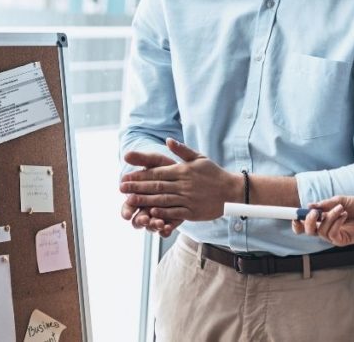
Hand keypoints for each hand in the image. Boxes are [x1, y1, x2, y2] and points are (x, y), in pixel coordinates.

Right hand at [118, 150, 181, 236]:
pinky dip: (165, 230)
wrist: (186, 174)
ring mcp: (158, 215)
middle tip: (143, 220)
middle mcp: (146, 208)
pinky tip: (167, 229)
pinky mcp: (170, 219)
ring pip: (152, 226)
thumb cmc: (165, 166)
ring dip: (153, 226)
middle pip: (139, 219)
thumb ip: (141, 159)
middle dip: (140, 221)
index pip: (129, 206)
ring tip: (158, 224)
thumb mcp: (154, 161)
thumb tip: (126, 155)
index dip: (127, 211)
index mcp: (138, 196)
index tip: (127, 214)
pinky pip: (166, 229)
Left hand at [120, 138, 240, 221]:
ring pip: (163, 199)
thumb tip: (168, 140)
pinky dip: (163, 213)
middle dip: (137, 187)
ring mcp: (188, 198)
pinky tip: (151, 212)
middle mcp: (184, 184)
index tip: (126, 177)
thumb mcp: (199, 158)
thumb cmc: (214, 174)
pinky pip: (175, 212)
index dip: (140, 175)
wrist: (232, 191)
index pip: (157, 172)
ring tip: (130, 201)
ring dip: (145, 200)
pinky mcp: (193, 212)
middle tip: (121, 188)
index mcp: (183, 170)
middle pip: (156, 186)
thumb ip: (182, 150)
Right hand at [291, 195, 353, 245]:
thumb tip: (310, 206)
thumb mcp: (341, 200)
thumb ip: (326, 204)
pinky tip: (344, 215)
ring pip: (321, 231)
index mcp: (322, 218)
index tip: (296, 215)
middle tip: (315, 212)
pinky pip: (332, 234)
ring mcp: (333, 235)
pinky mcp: (342, 240)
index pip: (304, 224)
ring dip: (329, 217)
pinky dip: (336, 223)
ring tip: (340, 208)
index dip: (297, 222)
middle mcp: (325, 228)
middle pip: (308, 231)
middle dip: (308, 222)